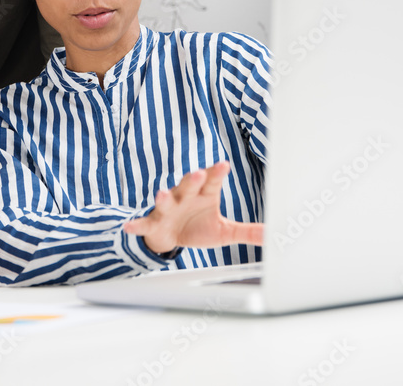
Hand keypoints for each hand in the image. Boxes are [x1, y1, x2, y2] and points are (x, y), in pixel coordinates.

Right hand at [123, 161, 263, 254]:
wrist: (170, 237)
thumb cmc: (198, 226)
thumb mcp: (224, 231)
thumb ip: (246, 231)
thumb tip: (273, 234)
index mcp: (203, 195)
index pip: (211, 182)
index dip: (216, 173)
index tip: (223, 165)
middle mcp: (184, 197)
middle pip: (188, 186)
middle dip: (191, 179)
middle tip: (197, 173)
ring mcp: (167, 210)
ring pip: (165, 201)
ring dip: (163, 197)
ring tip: (161, 192)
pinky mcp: (152, 224)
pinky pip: (143, 224)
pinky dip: (136, 225)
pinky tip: (129, 226)